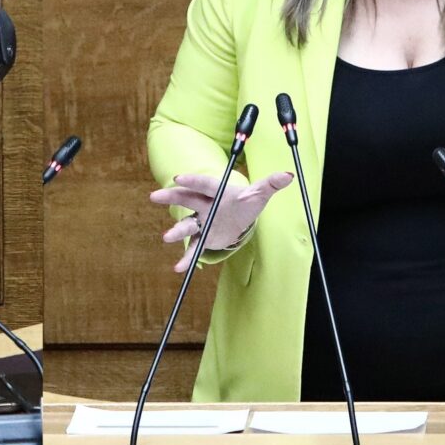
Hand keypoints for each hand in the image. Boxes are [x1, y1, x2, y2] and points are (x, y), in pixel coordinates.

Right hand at [150, 172, 292, 272]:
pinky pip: (194, 247)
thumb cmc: (247, 202)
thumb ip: (271, 185)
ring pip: (188, 225)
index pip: (204, 183)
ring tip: (166, 238)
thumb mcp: (259, 195)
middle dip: (171, 198)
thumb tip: (289, 175)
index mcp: (217, 191)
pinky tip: (180, 269)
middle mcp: (205, 205)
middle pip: (187, 199)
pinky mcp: (204, 238)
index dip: (192, 180)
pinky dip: (188, 258)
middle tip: (155, 197)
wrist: (241, 218)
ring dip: (177, 231)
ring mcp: (202, 221)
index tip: (179, 178)